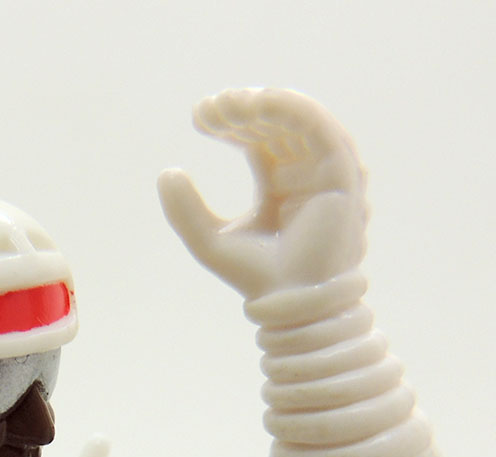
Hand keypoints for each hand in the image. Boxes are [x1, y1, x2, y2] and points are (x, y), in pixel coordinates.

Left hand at [158, 88, 367, 299]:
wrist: (288, 303)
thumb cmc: (256, 277)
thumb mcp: (208, 240)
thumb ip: (186, 211)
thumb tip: (166, 172)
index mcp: (277, 181)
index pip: (254, 138)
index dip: (229, 122)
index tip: (199, 115)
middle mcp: (303, 171)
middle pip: (273, 125)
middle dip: (242, 110)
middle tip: (211, 105)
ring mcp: (324, 171)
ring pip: (297, 121)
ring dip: (267, 105)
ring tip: (233, 102)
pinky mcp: (340, 176)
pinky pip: (320, 131)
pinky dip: (295, 111)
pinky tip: (264, 103)